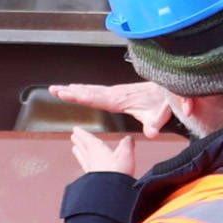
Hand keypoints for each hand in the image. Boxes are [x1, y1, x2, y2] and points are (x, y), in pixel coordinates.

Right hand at [52, 80, 175, 175]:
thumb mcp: (160, 115)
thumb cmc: (164, 102)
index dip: (78, 96)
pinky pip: (97, 90)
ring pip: (91, 90)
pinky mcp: (119, 92)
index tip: (64, 93)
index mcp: (120, 99)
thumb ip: (155, 124)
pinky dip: (85, 89)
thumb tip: (151, 133)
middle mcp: (116, 93)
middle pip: (88, 92)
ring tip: (59, 88)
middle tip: (53, 89)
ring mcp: (117, 92)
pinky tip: (80, 90)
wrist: (169, 89)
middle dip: (70, 91)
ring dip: (75, 89)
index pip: (95, 98)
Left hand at [69, 124, 140, 175]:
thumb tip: (128, 138)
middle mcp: (92, 160)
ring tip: (75, 149)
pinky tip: (86, 169)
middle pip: (84, 148)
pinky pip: (87, 170)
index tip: (75, 129)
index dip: (82, 134)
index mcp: (97, 150)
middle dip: (79, 142)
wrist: (111, 193)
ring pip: (83, 159)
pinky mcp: (92, 182)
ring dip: (79, 153)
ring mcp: (91, 171)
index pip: (88, 139)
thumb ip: (127, 145)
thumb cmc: (118, 172)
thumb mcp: (126, 154)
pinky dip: (85, 166)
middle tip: (73, 137)